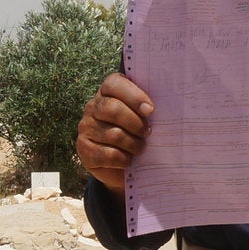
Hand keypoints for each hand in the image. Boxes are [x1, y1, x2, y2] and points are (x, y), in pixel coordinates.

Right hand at [77, 74, 153, 194]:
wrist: (120, 165)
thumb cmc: (137, 133)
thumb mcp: (143, 117)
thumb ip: (148, 107)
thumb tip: (164, 108)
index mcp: (108, 92)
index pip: (114, 84)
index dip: (134, 96)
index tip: (150, 110)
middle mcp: (93, 107)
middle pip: (113, 109)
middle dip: (136, 123)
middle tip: (148, 132)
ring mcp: (86, 128)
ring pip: (113, 134)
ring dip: (133, 144)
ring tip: (140, 148)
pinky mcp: (84, 150)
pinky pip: (108, 155)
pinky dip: (124, 159)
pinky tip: (128, 160)